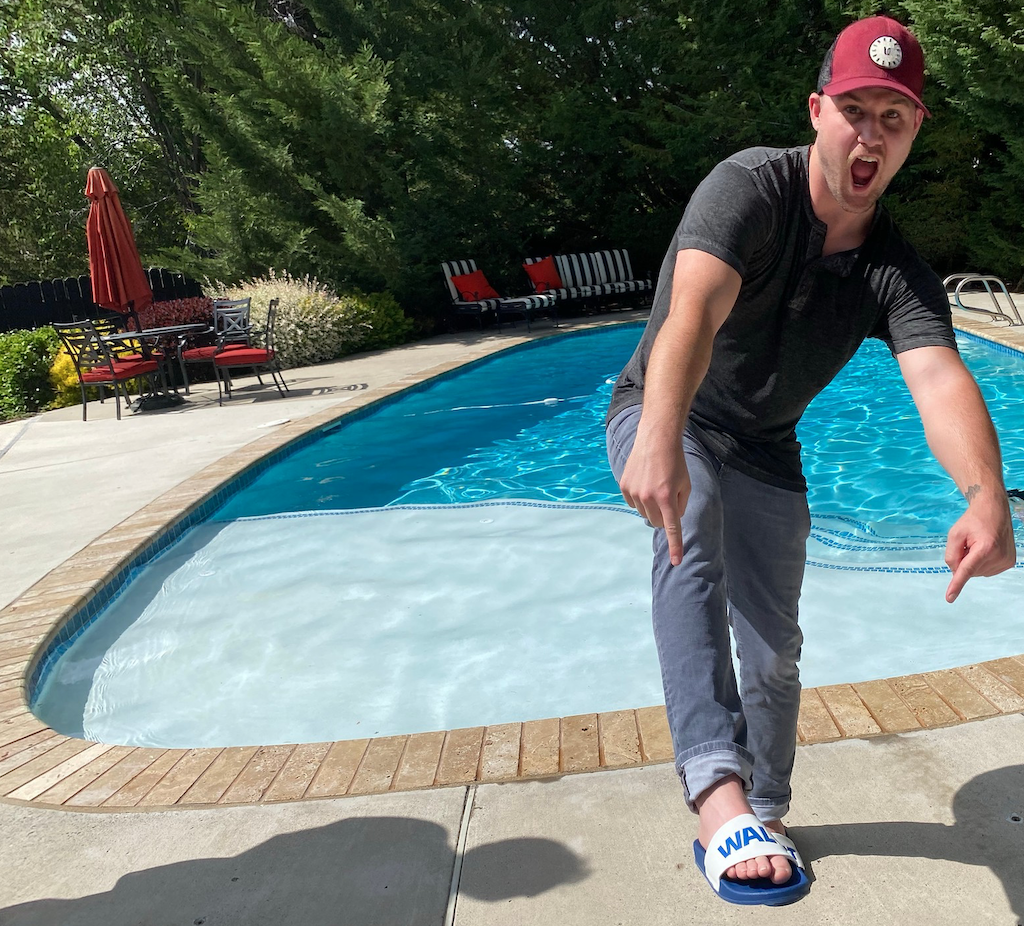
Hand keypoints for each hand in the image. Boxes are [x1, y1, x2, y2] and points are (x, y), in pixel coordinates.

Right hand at [618, 430, 690, 565]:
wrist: (656, 438)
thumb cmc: (675, 461)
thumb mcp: (686, 484)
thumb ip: (681, 505)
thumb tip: (672, 520)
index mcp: (667, 498)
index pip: (672, 529)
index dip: (675, 547)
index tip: (676, 562)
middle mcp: (648, 498)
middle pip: (657, 522)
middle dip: (664, 515)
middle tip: (668, 498)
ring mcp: (634, 493)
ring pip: (644, 513)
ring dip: (651, 507)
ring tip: (656, 486)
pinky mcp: (624, 486)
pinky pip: (632, 504)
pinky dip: (639, 499)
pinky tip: (644, 483)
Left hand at [944, 496, 1016, 602]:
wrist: (993, 510)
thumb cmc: (972, 521)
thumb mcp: (954, 534)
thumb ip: (951, 555)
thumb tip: (956, 573)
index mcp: (985, 547)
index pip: (967, 570)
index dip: (957, 584)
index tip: (949, 598)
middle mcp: (998, 556)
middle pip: (969, 571)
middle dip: (963, 560)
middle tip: (968, 543)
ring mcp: (1006, 561)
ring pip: (977, 572)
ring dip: (972, 561)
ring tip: (978, 544)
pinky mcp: (1009, 563)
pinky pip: (986, 571)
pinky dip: (981, 563)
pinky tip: (984, 549)